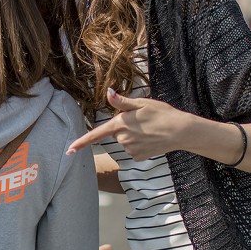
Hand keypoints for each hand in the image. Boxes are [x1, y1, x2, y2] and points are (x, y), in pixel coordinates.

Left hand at [67, 89, 190, 159]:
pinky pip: (134, 150)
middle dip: (124, 128)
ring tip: (149, 129)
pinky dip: (140, 145)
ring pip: (125, 142)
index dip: (81, 143)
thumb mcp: (141, 103)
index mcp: (120, 123)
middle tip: (142, 121)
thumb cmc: (161, 113)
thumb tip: (107, 92)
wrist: (180, 131)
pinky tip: (151, 139)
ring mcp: (131, 150)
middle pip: (115, 134)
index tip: (69, 150)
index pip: (95, 135)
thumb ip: (121, 102)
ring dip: (133, 136)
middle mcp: (123, 139)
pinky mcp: (139, 157)